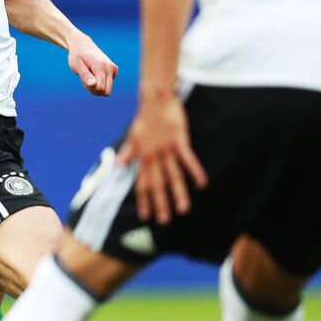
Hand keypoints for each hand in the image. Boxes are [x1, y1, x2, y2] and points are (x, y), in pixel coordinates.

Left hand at [67, 35, 117, 95]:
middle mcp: (110, 68)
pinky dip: (100, 82)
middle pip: (106, 92)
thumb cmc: (78, 56)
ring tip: (89, 76)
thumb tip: (93, 85)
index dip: (90, 88)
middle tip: (86, 79)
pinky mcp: (114, 71)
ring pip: (107, 90)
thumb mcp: (77, 65)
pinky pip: (108, 85)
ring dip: (96, 87)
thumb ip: (85, 75)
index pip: (100, 88)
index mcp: (101, 66)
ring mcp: (113, 69)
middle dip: (94, 90)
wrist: (83, 46)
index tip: (83, 79)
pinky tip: (94, 73)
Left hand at [117, 94, 207, 224]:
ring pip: (173, 176)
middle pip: (157, 184)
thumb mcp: (133, 135)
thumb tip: (118, 164)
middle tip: (164, 221)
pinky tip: (202, 184)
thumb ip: (128, 152)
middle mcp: (153, 156)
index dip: (144, 200)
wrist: (155, 99)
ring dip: (178, 194)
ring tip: (184, 209)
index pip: (142, 183)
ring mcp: (166, 149)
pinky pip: (188, 159)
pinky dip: (195, 172)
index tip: (146, 216)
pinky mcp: (179, 141)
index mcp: (142, 157)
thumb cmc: (145, 117)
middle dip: (160, 204)